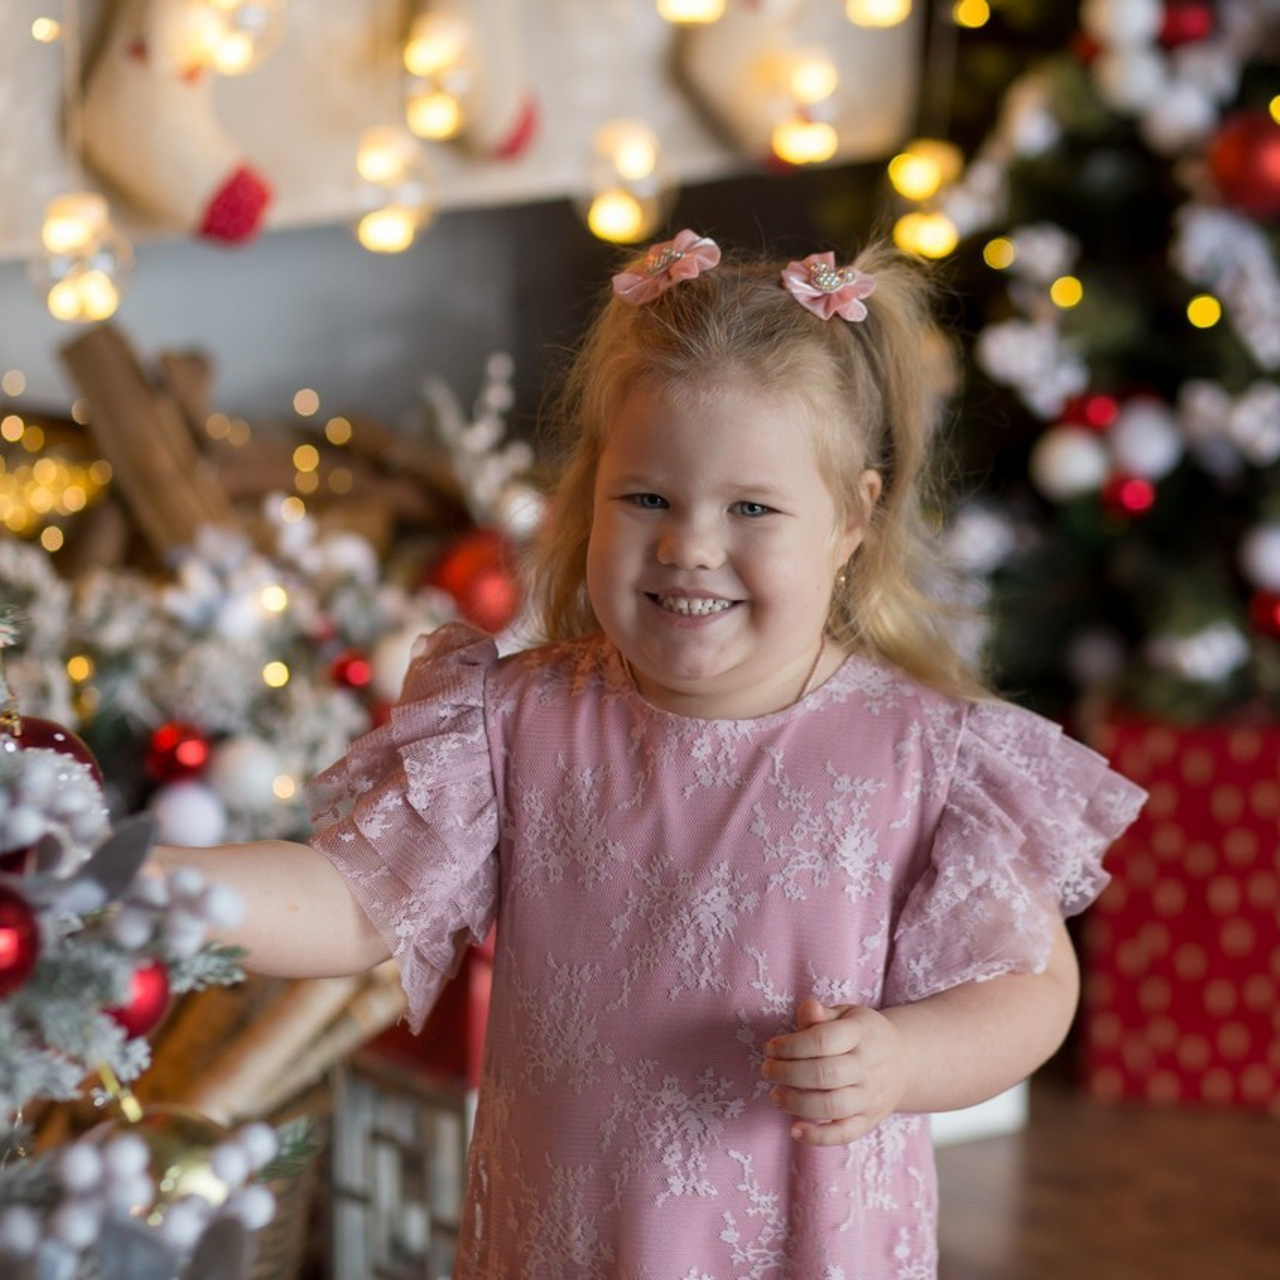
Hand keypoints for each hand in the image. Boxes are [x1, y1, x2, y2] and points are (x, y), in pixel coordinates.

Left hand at [761, 998, 910, 1145]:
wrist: (905, 1061)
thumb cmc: (862, 1034)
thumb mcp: (845, 1014)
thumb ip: (821, 1014)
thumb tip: (809, 1008)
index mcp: (861, 1033)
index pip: (822, 1040)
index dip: (790, 1046)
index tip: (770, 1048)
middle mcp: (868, 1066)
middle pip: (824, 1074)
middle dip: (787, 1074)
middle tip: (767, 1070)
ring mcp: (871, 1096)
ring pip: (833, 1105)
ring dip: (797, 1103)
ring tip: (776, 1096)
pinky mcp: (869, 1120)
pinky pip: (845, 1133)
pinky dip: (819, 1137)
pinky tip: (795, 1131)